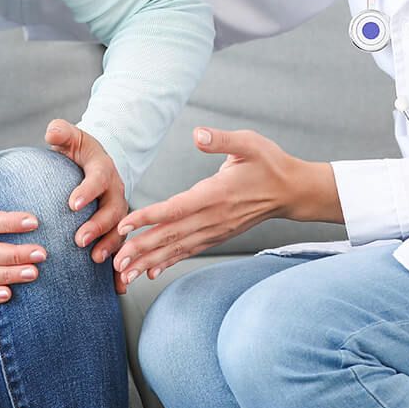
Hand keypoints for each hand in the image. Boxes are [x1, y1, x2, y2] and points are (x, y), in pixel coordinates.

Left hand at [45, 119, 129, 292]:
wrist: (99, 164)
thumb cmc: (79, 152)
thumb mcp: (72, 137)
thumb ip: (62, 133)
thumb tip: (51, 130)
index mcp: (103, 170)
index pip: (97, 179)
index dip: (87, 191)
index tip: (71, 203)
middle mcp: (116, 193)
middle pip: (113, 211)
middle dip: (98, 226)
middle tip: (79, 240)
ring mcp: (120, 213)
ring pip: (122, 233)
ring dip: (112, 248)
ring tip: (97, 262)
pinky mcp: (119, 230)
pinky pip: (124, 249)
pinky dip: (123, 268)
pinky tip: (118, 286)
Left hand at [114, 127, 340, 285]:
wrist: (293, 191)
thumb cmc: (269, 163)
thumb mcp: (249, 143)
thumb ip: (221, 139)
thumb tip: (198, 133)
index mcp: (216, 194)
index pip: (177, 208)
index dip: (150, 217)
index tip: (125, 225)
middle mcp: (213, 217)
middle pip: (171, 235)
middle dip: (141, 249)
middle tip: (115, 261)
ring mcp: (216, 230)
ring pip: (178, 248)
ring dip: (150, 261)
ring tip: (124, 274)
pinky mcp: (218, 235)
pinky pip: (189, 250)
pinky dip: (168, 261)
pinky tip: (151, 271)